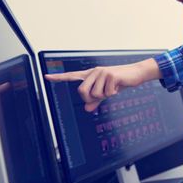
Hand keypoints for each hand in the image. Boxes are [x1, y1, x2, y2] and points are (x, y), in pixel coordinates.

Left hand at [44, 58, 160, 111]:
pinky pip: (107, 93)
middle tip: (102, 95)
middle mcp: (94, 72)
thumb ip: (95, 101)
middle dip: (91, 99)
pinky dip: (113, 93)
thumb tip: (87, 109)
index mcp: (90, 75)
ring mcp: (102, 72)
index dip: (58, 78)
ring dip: (105, 96)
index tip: (46, 77)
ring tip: (112, 88)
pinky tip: (118, 86)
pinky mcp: (111, 75)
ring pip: (95, 94)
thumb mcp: (107, 92)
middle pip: (82, 92)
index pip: (72, 76)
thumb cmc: (120, 82)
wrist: (136, 73)